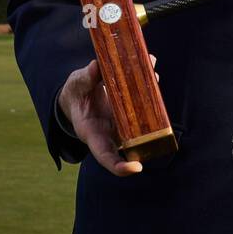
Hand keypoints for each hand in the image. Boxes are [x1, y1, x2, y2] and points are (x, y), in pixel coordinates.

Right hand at [57, 54, 159, 176]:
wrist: (80, 93)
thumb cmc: (76, 95)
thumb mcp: (75, 86)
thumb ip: (85, 79)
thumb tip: (96, 66)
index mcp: (92, 133)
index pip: (105, 155)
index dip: (120, 166)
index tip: (136, 169)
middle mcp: (112, 130)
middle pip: (132, 137)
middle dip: (147, 130)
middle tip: (158, 118)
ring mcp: (125, 119)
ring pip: (142, 115)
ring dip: (151, 97)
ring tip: (153, 76)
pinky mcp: (133, 105)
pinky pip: (143, 97)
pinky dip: (148, 83)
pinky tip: (150, 64)